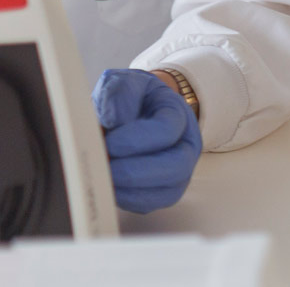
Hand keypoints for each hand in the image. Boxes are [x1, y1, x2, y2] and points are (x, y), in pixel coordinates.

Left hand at [93, 68, 201, 213]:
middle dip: (137, 171)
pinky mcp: (160, 192)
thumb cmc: (129, 99)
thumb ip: (119, 93)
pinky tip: (108, 189)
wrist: (134, 112)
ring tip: (104, 179)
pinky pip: (150, 205)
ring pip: (166, 192)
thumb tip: (112, 120)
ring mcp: (176, 172)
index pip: (167, 129)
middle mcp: (185, 146)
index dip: (137, 138)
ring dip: (131, 189)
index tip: (108, 141)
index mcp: (178, 115)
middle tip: (106, 167)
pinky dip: (127, 200)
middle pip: (176, 166)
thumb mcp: (124, 83)